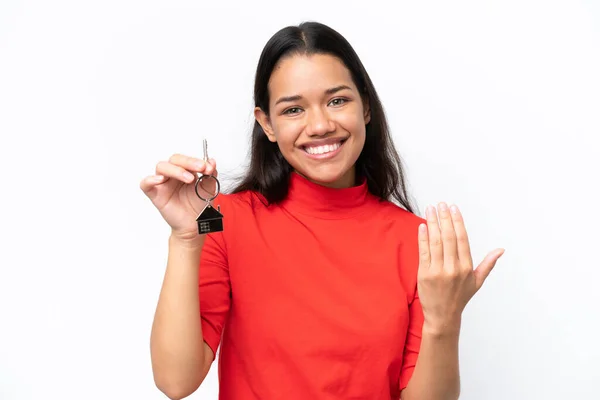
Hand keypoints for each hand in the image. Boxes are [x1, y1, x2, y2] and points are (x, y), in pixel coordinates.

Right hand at [140, 154, 217, 241]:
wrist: (195, 224)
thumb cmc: (199, 206)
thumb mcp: (209, 189)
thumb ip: (211, 175)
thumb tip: (212, 161)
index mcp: (186, 171)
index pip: (187, 159)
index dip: (196, 161)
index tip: (207, 167)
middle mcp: (173, 175)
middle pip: (174, 159)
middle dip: (188, 162)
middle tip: (200, 168)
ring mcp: (163, 183)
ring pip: (161, 167)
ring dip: (176, 170)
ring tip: (189, 179)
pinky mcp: (155, 194)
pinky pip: (146, 184)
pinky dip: (150, 180)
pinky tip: (160, 180)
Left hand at [417, 202, 504, 334]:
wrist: (443, 316)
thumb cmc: (460, 297)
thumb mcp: (477, 281)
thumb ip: (488, 264)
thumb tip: (501, 250)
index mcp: (466, 267)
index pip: (462, 239)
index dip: (457, 222)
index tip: (453, 208)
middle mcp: (453, 268)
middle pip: (448, 237)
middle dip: (444, 218)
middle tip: (441, 204)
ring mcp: (438, 271)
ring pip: (435, 242)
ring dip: (432, 223)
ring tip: (430, 209)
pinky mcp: (424, 274)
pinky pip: (424, 252)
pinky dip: (422, 238)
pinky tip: (423, 226)